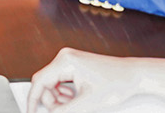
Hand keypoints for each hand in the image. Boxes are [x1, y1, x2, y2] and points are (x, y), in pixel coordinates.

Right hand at [25, 51, 164, 111]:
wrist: (134, 76)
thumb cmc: (117, 83)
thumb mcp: (88, 102)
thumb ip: (65, 111)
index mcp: (65, 61)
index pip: (39, 81)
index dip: (33, 99)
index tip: (30, 111)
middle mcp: (65, 57)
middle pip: (45, 83)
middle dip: (51, 101)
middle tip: (61, 111)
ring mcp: (70, 60)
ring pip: (53, 84)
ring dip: (59, 98)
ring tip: (73, 106)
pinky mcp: (75, 66)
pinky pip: (61, 82)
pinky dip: (65, 94)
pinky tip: (76, 99)